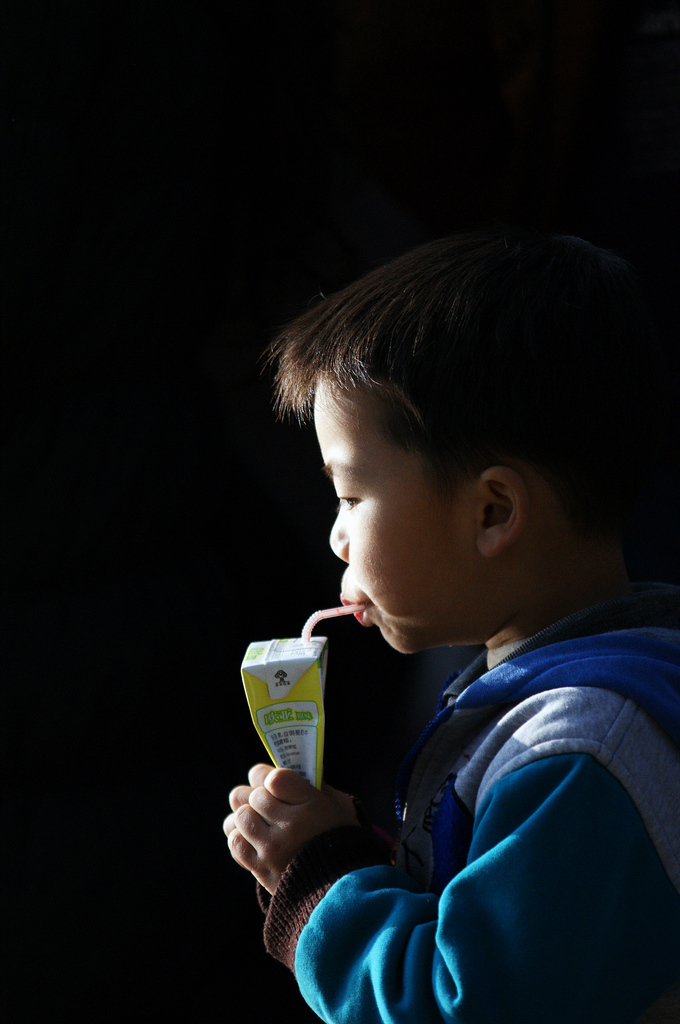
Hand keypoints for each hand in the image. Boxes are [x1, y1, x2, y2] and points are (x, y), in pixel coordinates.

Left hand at [224, 764, 359, 893]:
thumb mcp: (337, 807)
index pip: (274, 778)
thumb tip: (284, 773)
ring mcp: (273, 849)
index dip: (267, 776)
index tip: (271, 781)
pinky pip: (235, 843)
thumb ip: (312, 786)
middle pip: (254, 796)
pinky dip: (239, 836)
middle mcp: (290, 826)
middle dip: (258, 796)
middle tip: (266, 802)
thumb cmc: (341, 840)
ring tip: (257, 819)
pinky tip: (251, 836)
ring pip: (240, 817)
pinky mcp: (262, 869)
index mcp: (312, 806)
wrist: (343, 888)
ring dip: (247, 815)